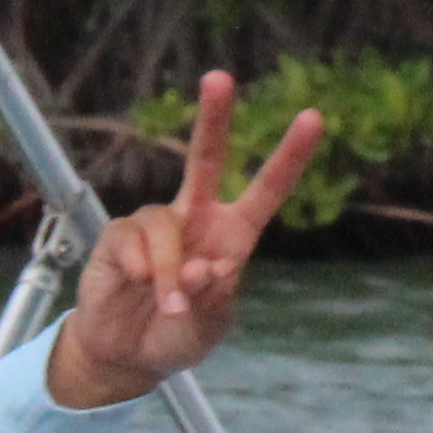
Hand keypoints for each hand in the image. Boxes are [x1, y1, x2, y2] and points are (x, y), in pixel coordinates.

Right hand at [49, 70, 327, 410]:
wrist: (127, 355)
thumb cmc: (178, 335)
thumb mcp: (209, 326)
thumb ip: (212, 298)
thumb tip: (203, 266)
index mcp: (232, 236)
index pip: (266, 191)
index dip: (289, 156)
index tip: (314, 117)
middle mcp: (195, 219)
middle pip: (204, 159)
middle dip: (214, 119)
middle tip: (220, 77)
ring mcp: (156, 225)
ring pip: (164, 226)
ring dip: (169, 273)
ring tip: (169, 307)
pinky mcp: (118, 237)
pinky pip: (133, 241)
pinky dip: (143, 270)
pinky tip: (138, 288)